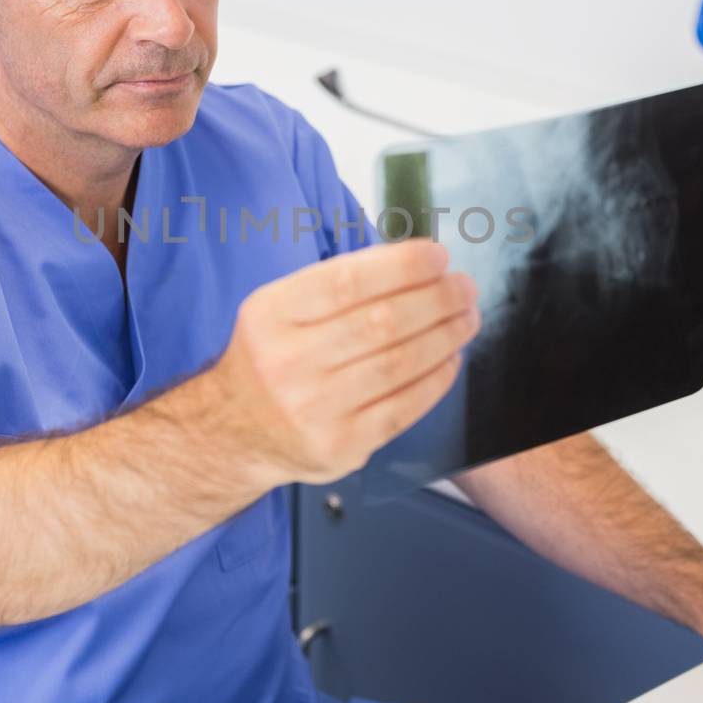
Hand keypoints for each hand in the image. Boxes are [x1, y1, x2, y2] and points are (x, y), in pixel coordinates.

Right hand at [210, 238, 479, 486]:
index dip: (402, 266)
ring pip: (399, 364)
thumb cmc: (274, 357)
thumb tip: (416, 262)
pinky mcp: (340, 447)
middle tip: (463, 287)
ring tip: (466, 318)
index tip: (438, 256)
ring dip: (445, 336)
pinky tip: (450, 359)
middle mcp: (287, 362)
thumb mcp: (281, 308)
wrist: (236, 431)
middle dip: (437, 299)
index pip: (347, 281)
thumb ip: (338, 284)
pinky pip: (404, 408)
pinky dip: (437, 379)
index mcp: (272, 315)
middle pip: (381, 322)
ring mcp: (313, 410)